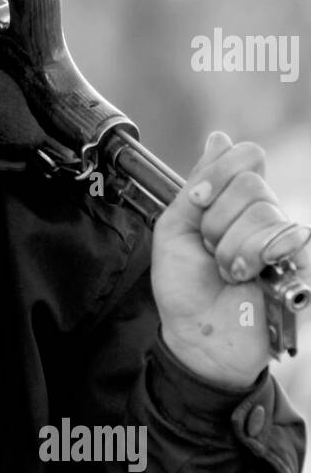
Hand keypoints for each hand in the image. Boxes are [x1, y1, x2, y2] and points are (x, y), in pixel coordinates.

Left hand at [152, 131, 310, 389]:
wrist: (196, 335)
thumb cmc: (184, 287)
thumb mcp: (175, 229)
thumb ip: (197, 184)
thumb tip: (219, 138)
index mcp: (233, 199)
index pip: (247, 156)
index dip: (218, 174)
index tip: (197, 202)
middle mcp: (264, 213)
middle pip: (253, 183)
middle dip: (217, 220)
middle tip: (210, 249)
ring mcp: (285, 238)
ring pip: (263, 214)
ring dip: (231, 248)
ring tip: (227, 271)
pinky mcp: (301, 264)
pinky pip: (283, 241)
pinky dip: (252, 260)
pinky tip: (246, 278)